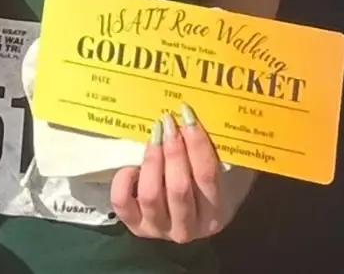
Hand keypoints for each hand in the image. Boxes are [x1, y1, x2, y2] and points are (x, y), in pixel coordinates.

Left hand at [112, 103, 240, 243]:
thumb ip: (216, 153)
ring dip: (152, 161)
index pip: (207, 176)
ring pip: (151, 194)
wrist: (184, 218)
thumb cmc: (202, 188)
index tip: (187, 114)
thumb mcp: (220, 175)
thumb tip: (200, 118)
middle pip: (179, 187)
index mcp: (215, 216)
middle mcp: (187, 229)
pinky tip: (132, 166)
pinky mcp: (135, 226)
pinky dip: (124, 181)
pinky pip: (123, 202)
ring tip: (153, 138)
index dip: (197, 143)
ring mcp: (158, 230)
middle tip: (168, 122)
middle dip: (173, 150)